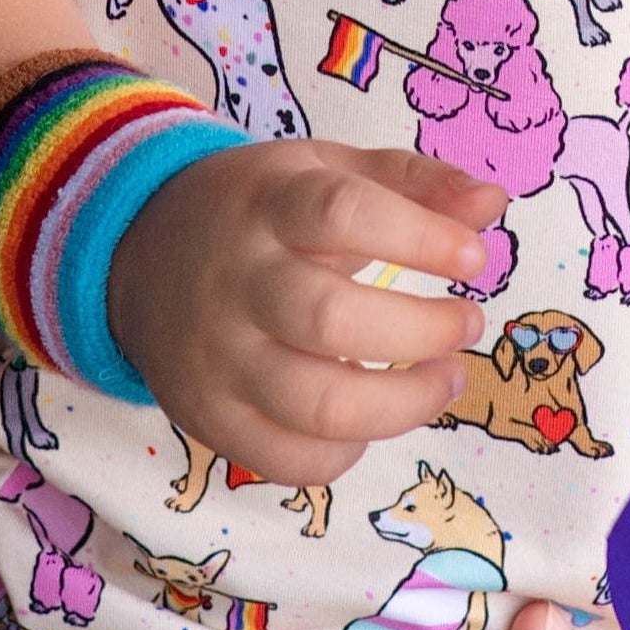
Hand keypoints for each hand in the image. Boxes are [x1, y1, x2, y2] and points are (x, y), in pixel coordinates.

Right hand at [109, 143, 500, 490]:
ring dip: (402, 404)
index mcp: (269, 205)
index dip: (419, 237)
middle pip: (331, 319)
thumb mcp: (326, 170)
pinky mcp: (207, 415)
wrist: (138, 252)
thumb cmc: (259, 210)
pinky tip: (373, 420)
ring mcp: (217, 356)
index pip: (343, 214)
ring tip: (446, 379)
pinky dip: (345, 452)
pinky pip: (285, 459)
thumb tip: (491, 205)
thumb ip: (410, 183)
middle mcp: (237, 281)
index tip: (474, 257)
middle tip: (467, 323)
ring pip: (314, 403)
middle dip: (422, 331)